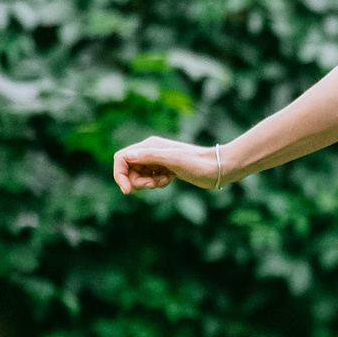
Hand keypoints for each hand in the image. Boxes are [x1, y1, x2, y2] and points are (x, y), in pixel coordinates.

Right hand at [113, 136, 229, 193]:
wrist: (218, 168)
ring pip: (140, 176)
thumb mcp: (173, 160)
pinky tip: (171, 180)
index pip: (122, 158)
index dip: (120, 174)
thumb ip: (150, 157)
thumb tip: (127, 156)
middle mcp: (151, 152)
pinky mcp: (166, 169)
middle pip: (129, 170)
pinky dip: (158, 183)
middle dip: (138, 182)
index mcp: (149, 146)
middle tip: (154, 185)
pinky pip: (152, 179)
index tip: (127, 190)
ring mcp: (158, 161)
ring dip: (149, 183)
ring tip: (166, 180)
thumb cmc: (197, 163)